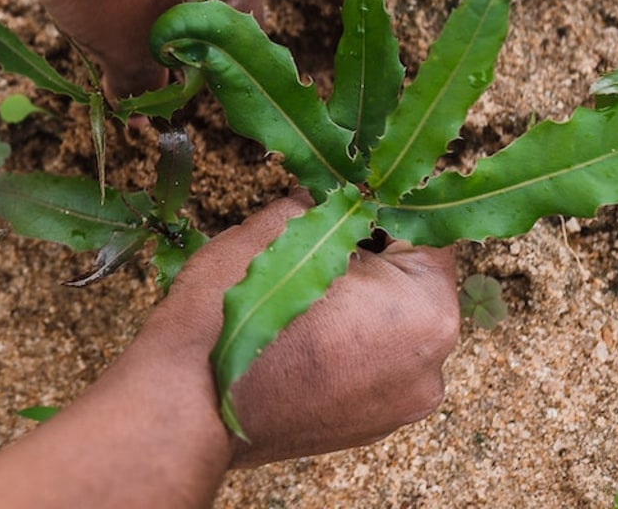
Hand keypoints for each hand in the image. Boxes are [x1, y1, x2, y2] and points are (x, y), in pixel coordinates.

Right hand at [134, 191, 458, 467]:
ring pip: (390, 327)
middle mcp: (431, 366)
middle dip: (368, 261)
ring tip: (300, 301)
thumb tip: (336, 189)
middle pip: (410, 285)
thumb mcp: (276, 229)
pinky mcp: (371, 428)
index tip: (340, 201)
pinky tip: (299, 340)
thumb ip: (323, 201)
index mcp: (426, 310)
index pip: (423, 233)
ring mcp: (402, 405)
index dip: (377, 209)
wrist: (187, 406)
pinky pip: (371, 366)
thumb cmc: (230, 317)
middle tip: (309, 251)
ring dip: (358, 306)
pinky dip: (345, 347)